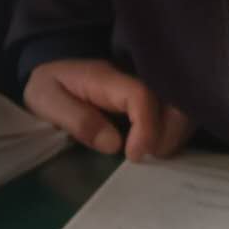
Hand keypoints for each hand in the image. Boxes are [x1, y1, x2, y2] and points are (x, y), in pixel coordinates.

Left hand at [24, 59, 193, 162]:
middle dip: (171, 133)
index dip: (145, 127)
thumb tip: (113, 144)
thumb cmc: (48, 87)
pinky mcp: (150, 96)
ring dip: (175, 134)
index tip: (134, 155)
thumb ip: (77, 120)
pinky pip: (174, 111)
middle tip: (152, 158)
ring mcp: (145, 84)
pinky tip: (158, 148)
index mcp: (106, 78)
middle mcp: (132, 77)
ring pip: (180, 106)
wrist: (50, 70)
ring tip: (155, 156)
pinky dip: (173, 132)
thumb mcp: (47, 101)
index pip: (140, 94)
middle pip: (173, 99)